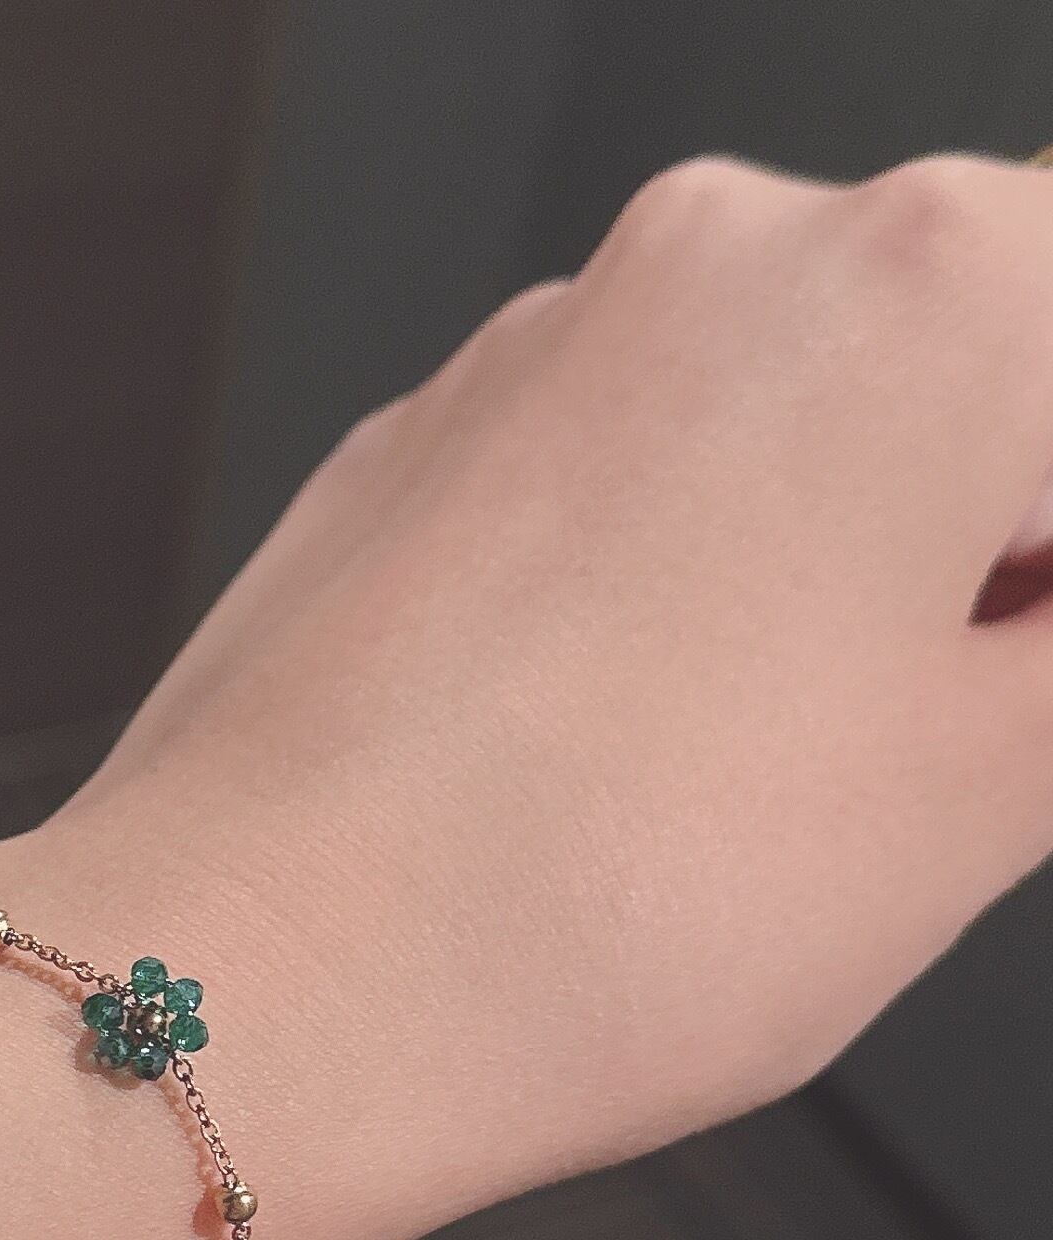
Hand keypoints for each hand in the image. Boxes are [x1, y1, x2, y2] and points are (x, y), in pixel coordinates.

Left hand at [6, 155, 1052, 1239]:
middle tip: (968, 735)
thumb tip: (1040, 623)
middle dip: (1002, 543)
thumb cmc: (595, 902)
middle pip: (980, 361)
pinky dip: (686, 579)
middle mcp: (731, 258)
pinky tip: (641, 755)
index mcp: (935, 286)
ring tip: (789, 779)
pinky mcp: (426, 444)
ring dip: (850, 564)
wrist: (263, 981)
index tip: (1026, 680)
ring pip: (795, 420)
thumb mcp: (990, 795)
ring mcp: (550, 343)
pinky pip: (628, 479)